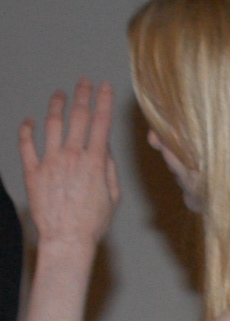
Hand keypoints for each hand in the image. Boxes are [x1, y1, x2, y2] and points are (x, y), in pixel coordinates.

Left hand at [18, 80, 119, 257]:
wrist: (67, 239)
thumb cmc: (92, 223)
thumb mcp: (112, 196)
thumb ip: (108, 169)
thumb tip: (103, 149)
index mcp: (94, 162)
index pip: (101, 123)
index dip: (104, 102)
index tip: (105, 87)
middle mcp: (72, 156)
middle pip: (78, 117)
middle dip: (82, 95)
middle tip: (83, 82)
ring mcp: (50, 162)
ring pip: (52, 125)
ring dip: (56, 106)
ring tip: (59, 95)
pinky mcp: (33, 171)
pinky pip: (27, 145)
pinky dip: (26, 130)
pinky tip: (29, 121)